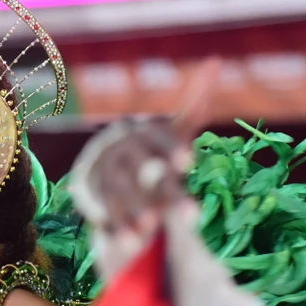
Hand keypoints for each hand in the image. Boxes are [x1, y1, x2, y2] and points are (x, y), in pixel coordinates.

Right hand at [75, 58, 220, 239]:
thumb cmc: (151, 153)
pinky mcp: (89, 197)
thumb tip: (216, 61)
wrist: (109, 171)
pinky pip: (102, 212)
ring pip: (117, 191)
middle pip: (140, 168)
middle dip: (160, 187)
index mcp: (141, 132)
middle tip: (187, 213)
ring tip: (151, 229)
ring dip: (133, 209)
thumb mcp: (172, 132)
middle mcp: (118, 149)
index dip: (170, 148)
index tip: (188, 164)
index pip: (157, 137)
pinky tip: (130, 244)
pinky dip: (115, 227)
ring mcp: (101, 174)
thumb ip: (195, 103)